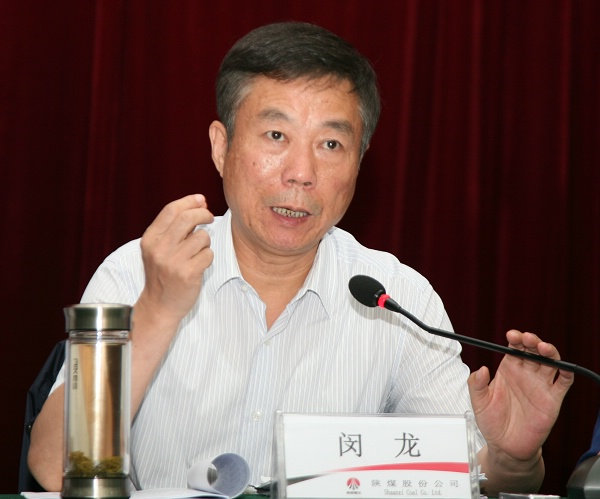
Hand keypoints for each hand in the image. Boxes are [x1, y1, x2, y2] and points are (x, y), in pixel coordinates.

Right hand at [137, 194, 213, 327]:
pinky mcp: (187, 274)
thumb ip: (174, 227)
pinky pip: (208, 254)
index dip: (190, 202)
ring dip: (206, 242)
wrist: (159, 306)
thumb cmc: (163, 273)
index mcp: (150, 239)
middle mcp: (159, 249)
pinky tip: (199, 265)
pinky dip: (208, 257)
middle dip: (204, 214)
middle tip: (209, 217)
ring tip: (197, 252)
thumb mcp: (159, 248)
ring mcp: (173, 262)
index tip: (201, 200)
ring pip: (202, 237)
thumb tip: (199, 202)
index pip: (171, 210)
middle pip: (188, 218)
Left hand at [469, 330, 572, 460]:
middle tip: (526, 339)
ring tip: (541, 347)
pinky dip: (566, 372)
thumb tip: (481, 369)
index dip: (515, 339)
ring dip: (548, 352)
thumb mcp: (478, 402)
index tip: (511, 335)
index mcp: (508, 370)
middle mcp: (526, 374)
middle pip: (533, 350)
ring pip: (550, 361)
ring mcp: (540, 385)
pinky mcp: (553, 399)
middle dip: (531, 341)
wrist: (505, 447)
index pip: (515, 348)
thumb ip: (476, 385)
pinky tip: (561, 367)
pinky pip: (563, 382)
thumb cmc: (492, 423)